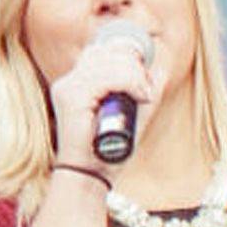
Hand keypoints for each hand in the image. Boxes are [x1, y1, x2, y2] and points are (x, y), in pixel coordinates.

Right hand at [48, 27, 154, 166]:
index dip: (126, 54)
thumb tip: (159, 68)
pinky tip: (140, 97)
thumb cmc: (109, 149)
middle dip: (135, 66)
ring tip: (143, 96)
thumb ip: (143, 90)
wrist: (90, 176)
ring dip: (136, 77)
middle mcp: (68, 82)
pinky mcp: (71, 98)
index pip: (99, 50)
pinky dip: (131, 84)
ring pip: (111, 63)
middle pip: (107, 52)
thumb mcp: (133, 113)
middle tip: (146, 90)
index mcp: (75, 84)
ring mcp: (67, 88)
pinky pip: (108, 78)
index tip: (143, 76)